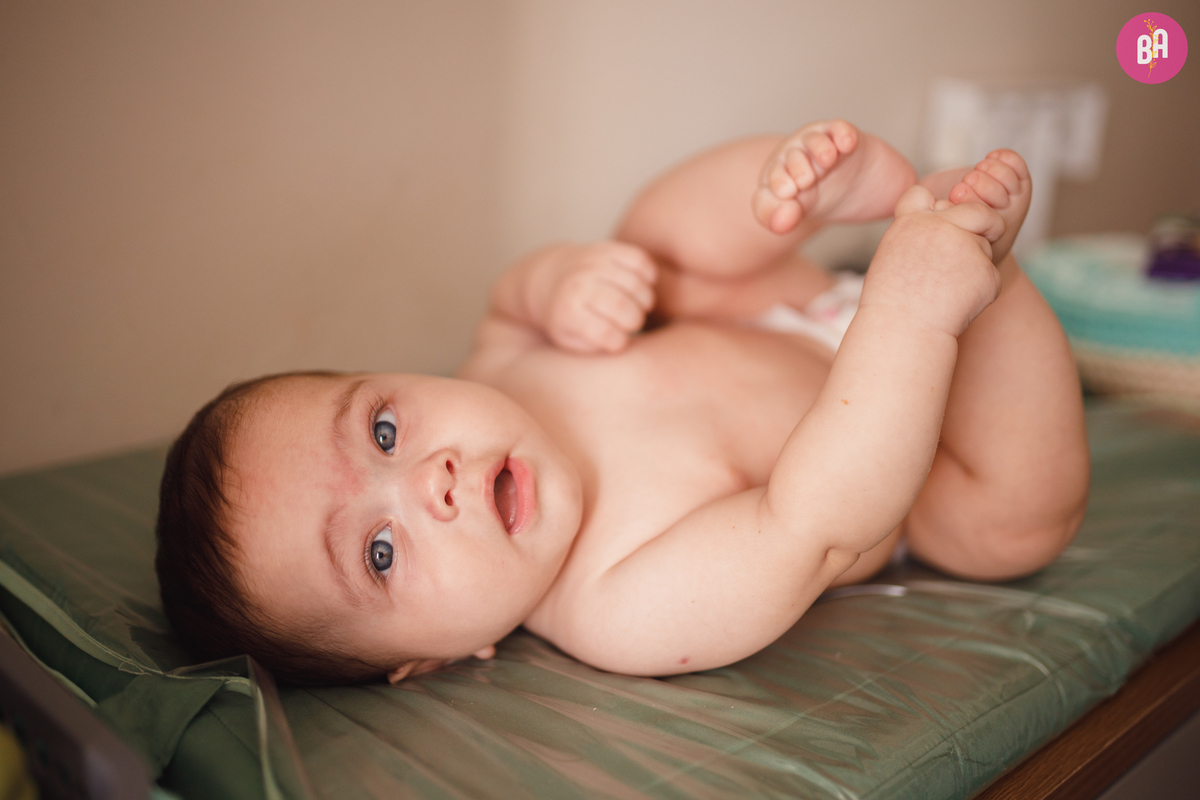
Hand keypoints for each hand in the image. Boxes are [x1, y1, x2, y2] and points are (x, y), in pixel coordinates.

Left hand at [542, 242, 656, 352]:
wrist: (549, 277)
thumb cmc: (565, 318)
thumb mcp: (569, 341)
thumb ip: (594, 348)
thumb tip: (623, 346)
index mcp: (567, 312)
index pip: (607, 334)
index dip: (619, 342)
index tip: (616, 341)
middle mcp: (578, 284)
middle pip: (623, 308)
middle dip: (635, 321)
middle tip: (631, 323)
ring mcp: (593, 263)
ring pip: (636, 285)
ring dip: (645, 301)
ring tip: (636, 306)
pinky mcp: (607, 248)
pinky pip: (640, 260)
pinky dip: (648, 276)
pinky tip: (640, 285)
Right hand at [862, 185, 1004, 336]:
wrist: (903, 331)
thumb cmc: (892, 301)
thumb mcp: (893, 256)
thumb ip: (917, 232)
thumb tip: (943, 216)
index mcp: (913, 221)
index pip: (927, 194)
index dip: (941, 205)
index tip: (946, 217)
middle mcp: (941, 226)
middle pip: (977, 211)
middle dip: (987, 223)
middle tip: (987, 236)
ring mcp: (966, 247)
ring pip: (984, 248)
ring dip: (975, 266)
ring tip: (948, 292)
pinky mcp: (986, 271)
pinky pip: (991, 276)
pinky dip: (981, 291)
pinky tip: (958, 304)